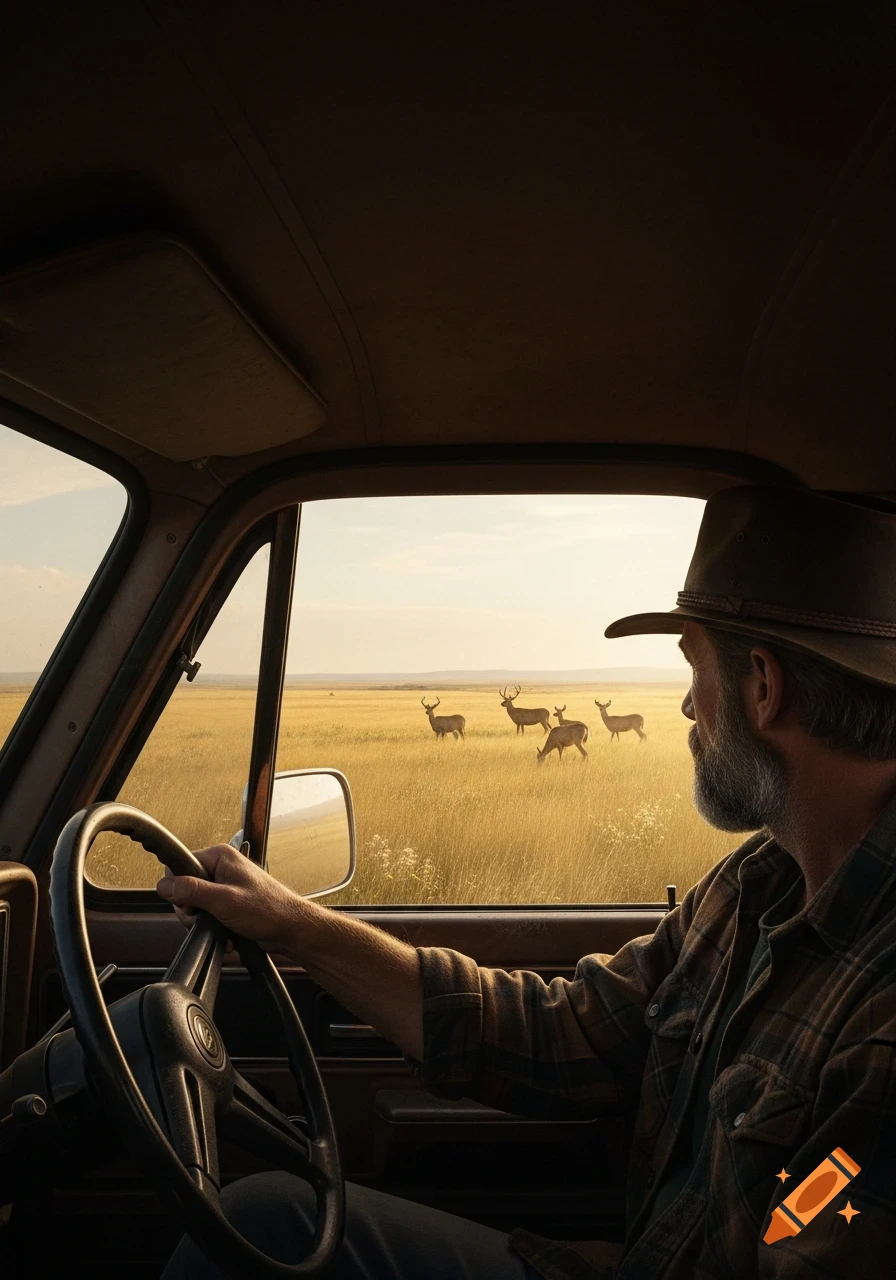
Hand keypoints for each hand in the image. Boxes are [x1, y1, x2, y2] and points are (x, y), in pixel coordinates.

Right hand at [156, 844, 302, 955]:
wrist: (290, 929)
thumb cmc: (268, 909)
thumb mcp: (224, 901)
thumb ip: (192, 891)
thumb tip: (164, 884)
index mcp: (219, 856)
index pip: (179, 866)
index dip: (179, 888)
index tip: (190, 905)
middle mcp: (220, 868)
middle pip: (185, 889)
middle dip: (193, 912)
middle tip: (208, 920)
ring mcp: (224, 885)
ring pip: (195, 905)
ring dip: (204, 923)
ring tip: (222, 929)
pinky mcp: (227, 902)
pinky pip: (208, 914)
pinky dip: (213, 927)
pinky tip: (226, 934)